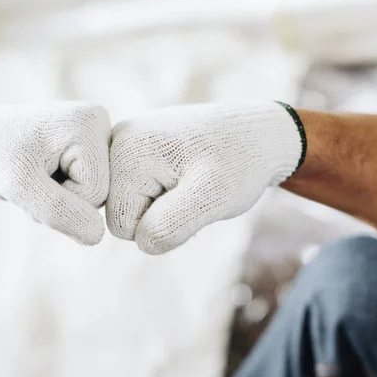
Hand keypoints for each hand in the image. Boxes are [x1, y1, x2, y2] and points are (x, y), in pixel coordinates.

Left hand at [0, 102, 110, 244]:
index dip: (61, 198)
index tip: (32, 174)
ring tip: (36, 176)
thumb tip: (97, 236)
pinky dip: (61, 194)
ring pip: (94, 197)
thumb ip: (60, 211)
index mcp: (91, 120)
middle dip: (63, 199)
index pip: (96, 191)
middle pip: (100, 194)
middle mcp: (100, 123)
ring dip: (60, 199)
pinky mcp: (89, 148)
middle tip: (32, 179)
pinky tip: (43, 175)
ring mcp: (96, 135)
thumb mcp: (20, 185)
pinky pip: (88, 191)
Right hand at [106, 102, 305, 253]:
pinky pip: (137, 192)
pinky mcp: (134, 148)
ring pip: (130, 206)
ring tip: (190, 181)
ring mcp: (123, 142)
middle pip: (120, 216)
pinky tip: (183, 175)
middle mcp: (115, 141)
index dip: (160, 224)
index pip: (121, 226)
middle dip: (158, 215)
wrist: (261, 134)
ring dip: (161, 206)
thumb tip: (141, 242)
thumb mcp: (211, 198)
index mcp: (126, 152)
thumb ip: (169, 225)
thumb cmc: (240, 164)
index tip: (192, 195)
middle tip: (193, 189)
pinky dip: (161, 194)